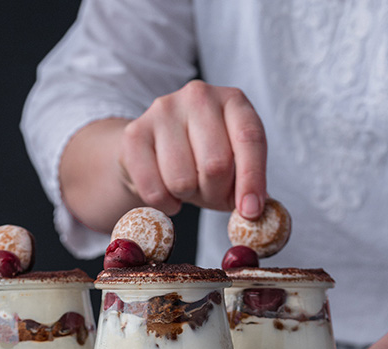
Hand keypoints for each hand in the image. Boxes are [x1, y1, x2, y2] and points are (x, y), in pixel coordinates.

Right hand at [119, 80, 266, 218]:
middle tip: (209, 195)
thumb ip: (245, 188)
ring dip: (187, 196)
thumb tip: (252, 212)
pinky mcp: (134, 132)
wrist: (151, 152)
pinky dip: (164, 203)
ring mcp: (164, 110)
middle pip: (216, 164)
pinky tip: (167, 194)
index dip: (252, 179)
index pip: (249, 138)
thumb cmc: (200, 161)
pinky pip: (154, 189)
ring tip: (186, 187)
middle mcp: (200, 96)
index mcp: (233, 102)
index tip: (250, 212)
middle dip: (215, 192)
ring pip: (182, 179)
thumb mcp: (232, 170)